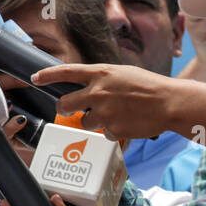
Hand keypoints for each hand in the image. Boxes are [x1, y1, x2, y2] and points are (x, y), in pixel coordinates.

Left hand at [36, 63, 177, 140]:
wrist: (170, 103)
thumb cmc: (149, 86)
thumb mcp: (122, 73)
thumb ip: (102, 79)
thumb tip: (87, 86)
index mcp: (100, 73)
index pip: (65, 72)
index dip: (47, 75)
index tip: (35, 77)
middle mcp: (97, 92)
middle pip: (64, 103)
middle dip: (64, 108)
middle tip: (68, 109)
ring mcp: (103, 111)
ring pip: (84, 122)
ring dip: (94, 121)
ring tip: (114, 115)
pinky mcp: (112, 128)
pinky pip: (104, 133)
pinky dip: (113, 131)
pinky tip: (126, 123)